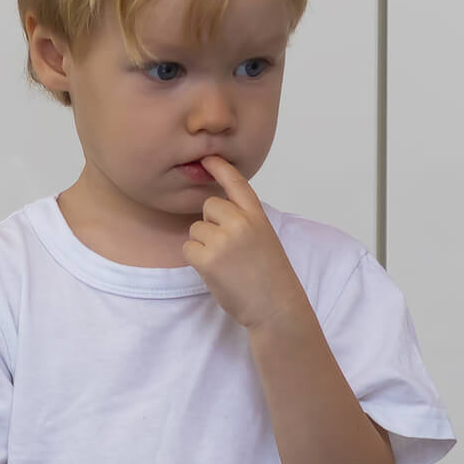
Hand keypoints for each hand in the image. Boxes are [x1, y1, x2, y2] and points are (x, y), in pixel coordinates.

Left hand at [184, 155, 309, 330]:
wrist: (275, 305)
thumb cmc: (270, 277)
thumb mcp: (264, 239)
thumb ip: (244, 222)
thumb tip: (216, 211)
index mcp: (257, 216)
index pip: (237, 184)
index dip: (221, 168)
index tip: (208, 157)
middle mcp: (241, 222)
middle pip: (208, 206)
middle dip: (211, 224)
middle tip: (227, 248)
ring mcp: (223, 239)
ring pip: (196, 229)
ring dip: (203, 245)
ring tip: (225, 264)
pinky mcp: (208, 258)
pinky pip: (188, 248)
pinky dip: (196, 260)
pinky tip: (215, 272)